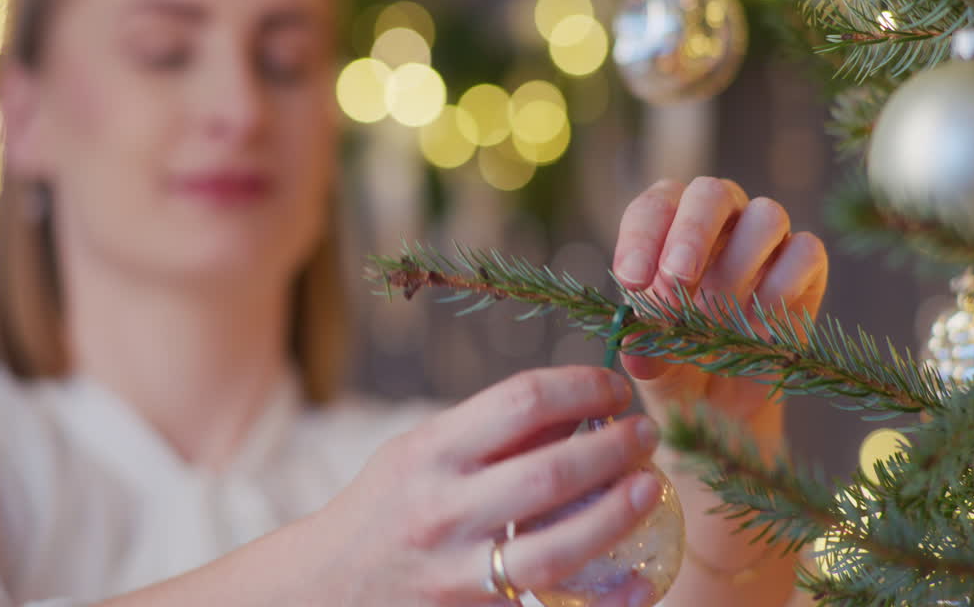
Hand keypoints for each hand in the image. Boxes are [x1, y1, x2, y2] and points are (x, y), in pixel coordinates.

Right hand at [310, 366, 664, 606]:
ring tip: (649, 488)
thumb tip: (581, 410)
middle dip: (613, 448)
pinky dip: (604, 598)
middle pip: (549, 473)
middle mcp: (442, 509)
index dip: (582, 387)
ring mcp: (457, 570)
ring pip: (556, 548)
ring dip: (616, 515)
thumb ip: (490, 433)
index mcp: (431, 452)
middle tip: (647, 434)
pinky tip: (639, 579)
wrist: (325, 589)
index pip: (521, 401)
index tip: (614, 389)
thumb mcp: (420, 452)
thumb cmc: (385, 507)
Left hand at [612, 177, 827, 433]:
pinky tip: (758, 326)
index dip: (642, 239)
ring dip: (739, 265)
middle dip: (693, 232)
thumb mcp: (651, 363)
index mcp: (668, 225)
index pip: (654, 208)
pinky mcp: (806, 265)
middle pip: (712, 192)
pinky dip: (782, 286)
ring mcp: (766, 238)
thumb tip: (637, 341)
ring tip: (718, 316)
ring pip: (767, 215)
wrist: (721, 398)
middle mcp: (719, 219)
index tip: (633, 280)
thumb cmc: (676, 361)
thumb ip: (642, 346)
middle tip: (677, 277)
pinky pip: (805, 251)